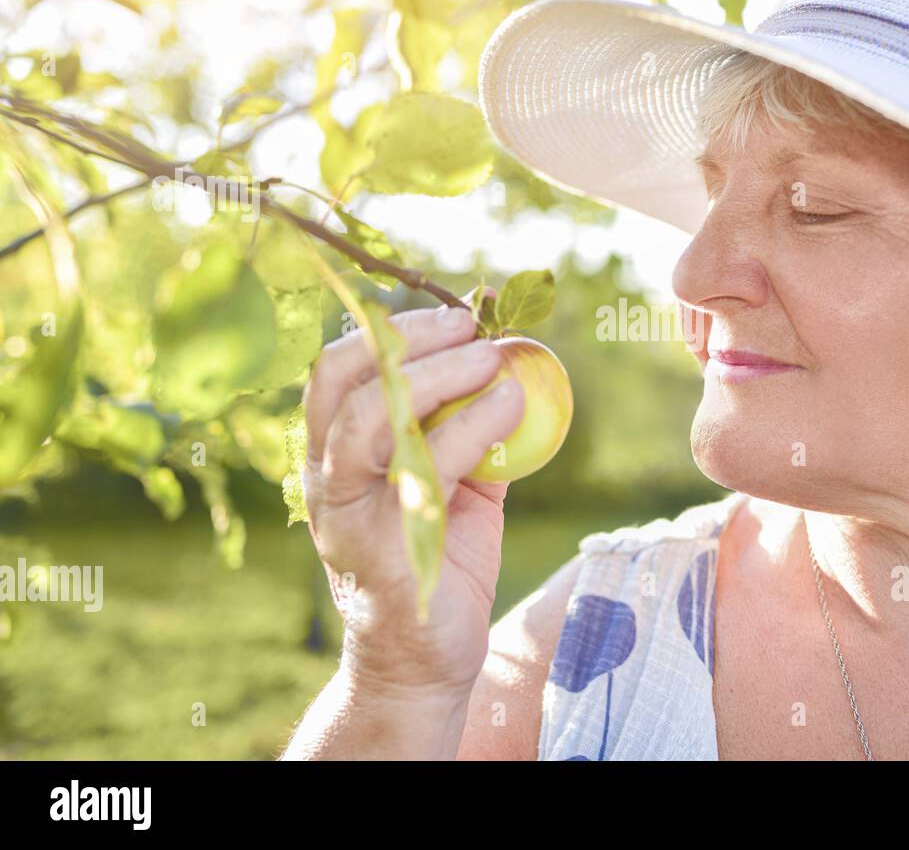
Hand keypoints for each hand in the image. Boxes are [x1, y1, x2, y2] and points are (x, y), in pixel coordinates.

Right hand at [300, 291, 525, 695]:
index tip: (458, 312)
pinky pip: (423, 467)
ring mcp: (344, 512)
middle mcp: (324, 476)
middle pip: (341, 377)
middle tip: (474, 327)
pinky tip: (513, 405)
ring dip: (438, 374)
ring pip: (369, 414)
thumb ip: (474, 427)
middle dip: (410, 339)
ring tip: (494, 360)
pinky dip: (473, 424)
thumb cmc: (442, 562)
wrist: (425, 663)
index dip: (395, 327)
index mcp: (335, 452)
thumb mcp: (460, 483)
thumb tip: (515, 361)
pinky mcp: (380, 546)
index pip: (340, 367)